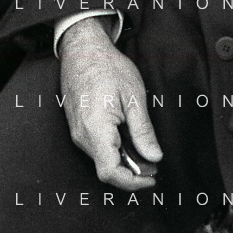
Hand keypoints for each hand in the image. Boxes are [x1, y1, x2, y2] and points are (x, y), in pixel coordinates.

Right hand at [59, 16, 162, 189]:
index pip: (111, 172)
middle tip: (154, 163)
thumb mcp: (134, 97)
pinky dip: (114, 149)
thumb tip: (154, 157)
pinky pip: (97, 147)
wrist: (83, 50)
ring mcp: (77, 132)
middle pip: (107, 168)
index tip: (152, 178)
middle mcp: (82, 136)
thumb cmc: (107, 67)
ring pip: (102, 159)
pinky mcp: (78, 127)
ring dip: (124, 159)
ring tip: (144, 148)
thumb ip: (143, 131)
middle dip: (132, 171)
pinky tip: (128, 137)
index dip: (133, 182)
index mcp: (96, 129)